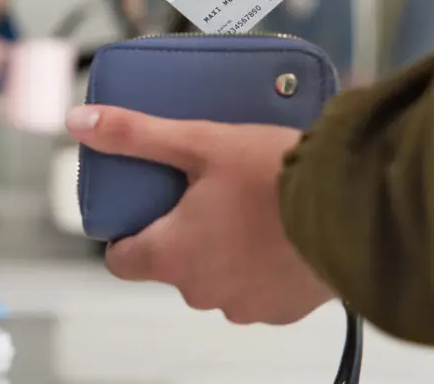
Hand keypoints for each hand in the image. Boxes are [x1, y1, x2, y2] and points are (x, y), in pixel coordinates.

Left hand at [66, 105, 334, 324]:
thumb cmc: (275, 175)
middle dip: (184, 231)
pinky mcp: (283, 310)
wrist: (353, 206)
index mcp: (173, 255)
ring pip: (217, 276)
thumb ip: (136, 135)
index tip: (143, 208)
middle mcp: (203, 290)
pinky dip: (261, 264)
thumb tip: (80, 124)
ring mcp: (245, 305)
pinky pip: (257, 287)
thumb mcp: (199, 142)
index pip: (121, 260)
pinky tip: (278, 230)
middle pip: (173, 264)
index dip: (126, 234)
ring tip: (249, 206)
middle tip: (207, 191)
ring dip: (224, 249)